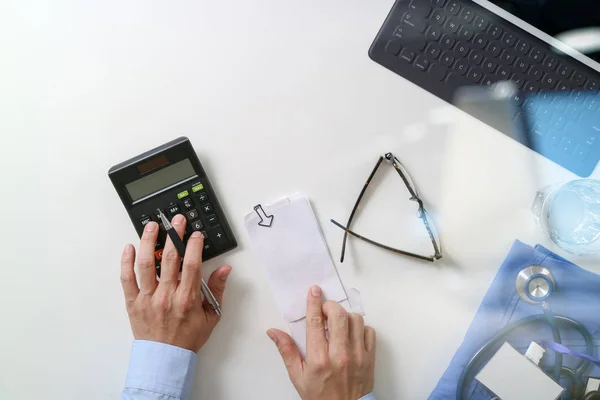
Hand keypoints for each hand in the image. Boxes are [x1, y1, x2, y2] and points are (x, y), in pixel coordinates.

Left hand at [120, 215, 231, 351]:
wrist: (165, 359)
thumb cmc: (188, 337)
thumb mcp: (212, 315)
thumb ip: (217, 290)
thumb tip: (224, 269)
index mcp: (187, 299)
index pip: (192, 264)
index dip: (195, 245)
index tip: (196, 234)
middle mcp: (167, 296)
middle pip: (169, 258)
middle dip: (174, 234)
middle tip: (176, 220)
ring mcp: (148, 298)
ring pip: (146, 264)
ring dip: (148, 241)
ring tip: (151, 225)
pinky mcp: (133, 302)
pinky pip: (127, 279)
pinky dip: (126, 261)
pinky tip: (129, 247)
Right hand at [267, 286, 375, 399]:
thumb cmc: (320, 397)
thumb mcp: (298, 376)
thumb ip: (286, 351)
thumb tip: (274, 332)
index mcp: (319, 360)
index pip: (316, 322)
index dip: (314, 303)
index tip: (313, 291)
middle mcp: (340, 355)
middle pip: (339, 315)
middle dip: (331, 305)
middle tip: (325, 309)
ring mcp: (358, 356)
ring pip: (356, 320)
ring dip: (345, 316)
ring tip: (338, 323)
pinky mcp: (370, 358)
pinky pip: (369, 331)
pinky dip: (361, 328)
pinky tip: (351, 334)